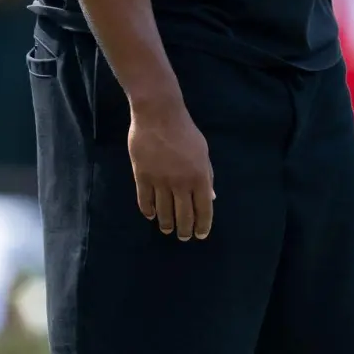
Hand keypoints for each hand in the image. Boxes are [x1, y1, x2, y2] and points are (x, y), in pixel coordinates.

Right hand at [129, 100, 214, 241]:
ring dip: (167, 224)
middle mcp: (181, 183)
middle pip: (184, 215)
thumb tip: (211, 197)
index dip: (203, 224)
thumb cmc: (185, 131)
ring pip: (164, 211)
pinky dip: (148, 211)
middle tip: (184, 237)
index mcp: (200, 177)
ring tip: (168, 230)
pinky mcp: (142, 176)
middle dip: (185, 230)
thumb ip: (207, 176)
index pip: (203, 208)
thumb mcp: (203, 152)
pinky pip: (145, 200)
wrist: (159, 115)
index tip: (200, 235)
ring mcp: (160, 181)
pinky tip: (151, 216)